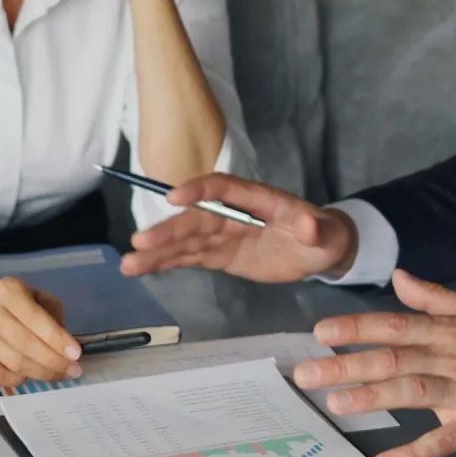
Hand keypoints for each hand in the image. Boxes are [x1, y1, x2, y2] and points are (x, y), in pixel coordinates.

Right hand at [0, 277, 81, 388]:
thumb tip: (66, 344)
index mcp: (6, 291)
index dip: (57, 338)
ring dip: (42, 373)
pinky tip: (30, 376)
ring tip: (60, 374)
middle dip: (53, 360)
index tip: (76, 353)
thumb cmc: (14, 305)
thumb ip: (53, 314)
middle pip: (25, 344)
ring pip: (14, 363)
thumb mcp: (36, 297)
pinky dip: (19, 380)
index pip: (34, 317)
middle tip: (73, 369)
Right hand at [121, 174, 357, 281]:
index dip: (199, 190)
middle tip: (140, 241)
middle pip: (196, 219)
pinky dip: (166, 263)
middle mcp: (233, 213)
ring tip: (129, 263)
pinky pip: (189, 258)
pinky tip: (141, 268)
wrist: (319, 250)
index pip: (223, 188)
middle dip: (168, 230)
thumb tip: (308, 224)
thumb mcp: (326, 234)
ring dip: (157, 251)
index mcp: (256, 199)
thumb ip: (315, 229)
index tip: (175, 197)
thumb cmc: (323, 235)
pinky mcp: (219, 255)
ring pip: (186, 241)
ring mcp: (223, 235)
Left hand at [293, 271, 455, 456]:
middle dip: (346, 365)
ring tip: (335, 404)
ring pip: (411, 390)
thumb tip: (399, 276)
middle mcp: (452, 358)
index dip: (356, 328)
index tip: (321, 333)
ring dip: (371, 398)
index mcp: (449, 332)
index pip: (394, 326)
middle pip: (392, 358)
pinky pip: (442, 439)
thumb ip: (436, 298)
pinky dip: (413, 450)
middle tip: (306, 374)